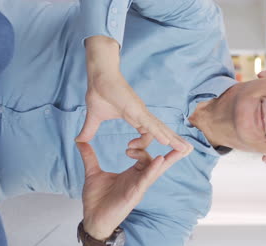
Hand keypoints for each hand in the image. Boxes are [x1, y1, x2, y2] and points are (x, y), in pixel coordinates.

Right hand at [75, 36, 192, 153]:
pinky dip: (158, 133)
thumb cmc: (99, 92)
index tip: (131, 150)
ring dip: (172, 140)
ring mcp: (140, 112)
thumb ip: (89, 130)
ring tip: (184, 149)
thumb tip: (78, 140)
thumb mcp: (94, 118)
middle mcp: (141, 116)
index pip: (147, 134)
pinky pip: (150, 124)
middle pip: (161, 132)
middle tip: (186, 151)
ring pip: (159, 129)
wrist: (98, 75)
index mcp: (134, 118)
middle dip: (173, 142)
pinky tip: (167, 141)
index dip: (145, 144)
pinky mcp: (137, 109)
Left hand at [77, 134, 184, 239]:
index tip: (130, 142)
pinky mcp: (135, 194)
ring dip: (168, 159)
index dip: (142, 145)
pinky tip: (161, 160)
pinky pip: (147, 179)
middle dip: (170, 151)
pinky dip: (153, 169)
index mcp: (132, 173)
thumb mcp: (93, 173)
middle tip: (182, 141)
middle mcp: (139, 179)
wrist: (92, 220)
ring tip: (181, 148)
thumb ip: (90, 157)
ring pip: (157, 170)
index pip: (145, 155)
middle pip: (158, 162)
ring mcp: (139, 186)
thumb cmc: (96, 200)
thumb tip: (80, 142)